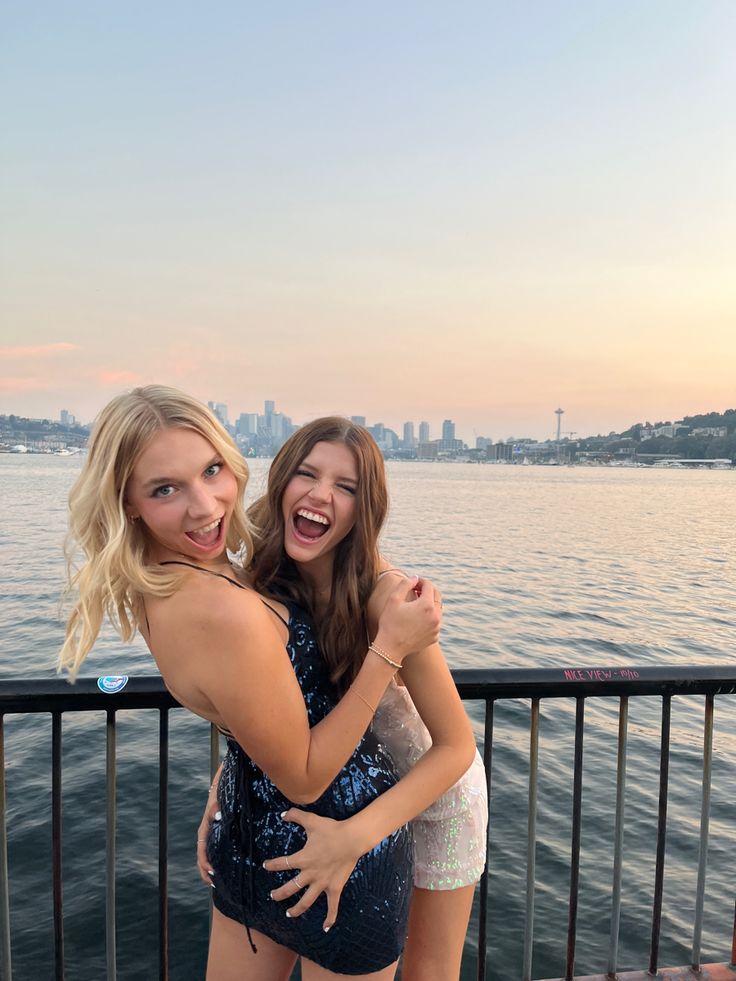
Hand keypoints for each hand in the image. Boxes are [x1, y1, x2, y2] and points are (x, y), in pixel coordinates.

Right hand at [196, 775, 221, 886]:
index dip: (204, 861)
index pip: (201, 847)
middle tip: (213, 883)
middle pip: (202, 853)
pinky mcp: (222, 827)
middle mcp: (208, 828)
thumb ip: (217, 805)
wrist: (229, 776)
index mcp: (206, 824)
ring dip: (211, 865)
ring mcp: (214, 829)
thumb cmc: (225, 786)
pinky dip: (218, 857)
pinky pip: (217, 846)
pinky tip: (225, 865)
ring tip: (216, 880)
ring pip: (209, 851)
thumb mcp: (220, 796)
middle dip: (205, 869)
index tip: (211, 872)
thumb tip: (216, 813)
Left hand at [263, 808, 365, 930]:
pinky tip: (325, 928)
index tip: (266, 866)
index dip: (272, 865)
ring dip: (296, 909)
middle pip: (290, 888)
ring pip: (306, 901)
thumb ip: (295, 816)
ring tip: (289, 914)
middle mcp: (310, 874)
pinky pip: (332, 907)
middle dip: (280, 893)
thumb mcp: (311, 820)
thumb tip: (282, 814)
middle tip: (273, 896)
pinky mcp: (334, 888)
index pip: (283, 864)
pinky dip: (329, 918)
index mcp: (303, 859)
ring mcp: (322, 883)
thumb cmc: (331, 829)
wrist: (352, 838)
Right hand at [374, 575, 441, 662]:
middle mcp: (436, 616)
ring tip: (414, 605)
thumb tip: (415, 578)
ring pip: (437, 609)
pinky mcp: (435, 637)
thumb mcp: (394, 599)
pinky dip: (428, 617)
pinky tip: (416, 619)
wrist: (390, 648)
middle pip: (436, 596)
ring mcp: (437, 628)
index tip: (412, 583)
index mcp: (427, 605)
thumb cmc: (390, 623)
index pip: (429, 585)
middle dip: (427, 590)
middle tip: (415, 591)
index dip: (420, 581)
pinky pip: (435, 622)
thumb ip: (405, 584)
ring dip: (428, 604)